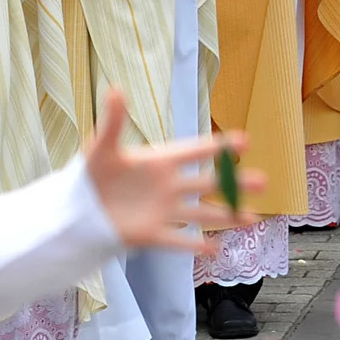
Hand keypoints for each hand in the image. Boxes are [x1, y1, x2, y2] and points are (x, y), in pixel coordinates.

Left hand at [79, 88, 259, 254]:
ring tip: (253, 218)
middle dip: (236, 183)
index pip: (195, 151)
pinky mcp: (151, 234)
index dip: (218, 147)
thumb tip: (115, 89)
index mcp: (160, 161)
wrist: (76, 209)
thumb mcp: (101, 147)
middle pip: (208, 183)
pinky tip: (216, 249)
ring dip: (227, 215)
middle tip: (263, 181)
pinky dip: (195, 246)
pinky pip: (177, 241)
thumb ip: (113, 122)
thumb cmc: (90, 174)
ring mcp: (163, 211)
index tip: (244, 141)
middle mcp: (168, 186)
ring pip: (201, 213)